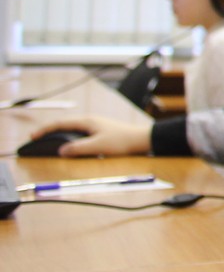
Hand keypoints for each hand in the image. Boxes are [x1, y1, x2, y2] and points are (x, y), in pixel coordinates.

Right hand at [31, 115, 151, 156]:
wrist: (142, 139)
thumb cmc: (122, 141)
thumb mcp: (98, 146)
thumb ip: (78, 148)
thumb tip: (61, 151)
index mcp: (87, 121)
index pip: (60, 123)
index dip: (45, 130)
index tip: (32, 136)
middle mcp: (90, 121)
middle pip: (64, 124)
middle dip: (49, 131)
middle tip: (36, 139)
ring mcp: (95, 125)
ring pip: (71, 128)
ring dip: (59, 134)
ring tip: (48, 142)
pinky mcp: (100, 131)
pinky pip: (79, 133)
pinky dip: (69, 137)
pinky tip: (68, 144)